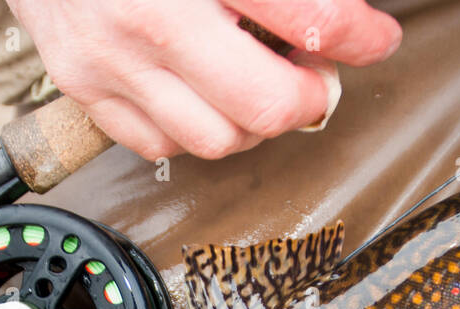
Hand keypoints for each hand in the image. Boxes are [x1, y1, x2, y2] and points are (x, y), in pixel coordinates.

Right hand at [5, 0, 401, 160]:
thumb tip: (336, 10)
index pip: (311, 19)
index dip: (359, 36)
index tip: (373, 39)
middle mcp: (153, 19)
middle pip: (267, 105)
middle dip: (309, 96)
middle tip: (317, 75)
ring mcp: (114, 62)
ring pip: (218, 140)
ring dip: (255, 122)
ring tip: (262, 85)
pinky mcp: (86, 88)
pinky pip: (162, 144)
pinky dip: (198, 128)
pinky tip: (207, 94)